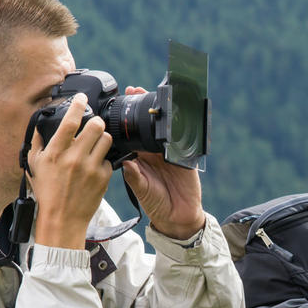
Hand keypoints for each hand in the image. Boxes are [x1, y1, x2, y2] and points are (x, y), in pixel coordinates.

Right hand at [28, 93, 112, 248]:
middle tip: (93, 124)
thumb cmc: (47, 192)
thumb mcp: (34, 164)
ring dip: (102, 137)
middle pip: (96, 125)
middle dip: (95, 121)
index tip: (82, 97)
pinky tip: (95, 164)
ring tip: (96, 142)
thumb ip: (37, 141)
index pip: (70, 121)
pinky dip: (103, 159)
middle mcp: (74, 158)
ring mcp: (91, 168)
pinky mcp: (103, 178)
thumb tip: (41, 123)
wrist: (62, 218)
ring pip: (106, 139)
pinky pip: (109, 159)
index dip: (78, 104)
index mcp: (55, 152)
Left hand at [119, 86, 205, 239]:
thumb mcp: (141, 189)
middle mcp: (154, 152)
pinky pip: (185, 141)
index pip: (132, 133)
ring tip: (154, 98)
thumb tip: (124, 161)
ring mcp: (171, 153)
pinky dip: (182, 130)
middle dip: (143, 108)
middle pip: (149, 125)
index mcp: (140, 157)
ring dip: (161, 114)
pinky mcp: (187, 157)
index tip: (120, 102)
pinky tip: (176, 119)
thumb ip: (134, 175)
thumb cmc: (155, 203)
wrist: (177, 216)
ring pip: (166, 129)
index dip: (126, 119)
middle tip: (135, 90)